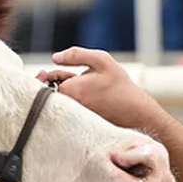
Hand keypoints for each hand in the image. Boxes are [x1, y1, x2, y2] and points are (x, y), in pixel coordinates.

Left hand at [37, 47, 164, 130]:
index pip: (46, 80)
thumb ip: (76, 55)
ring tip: (87, 93)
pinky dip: (73, 106)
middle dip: (59, 84)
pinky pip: (66, 113)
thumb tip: (54, 57)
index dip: (56, 73)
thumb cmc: (120, 86)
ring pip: (59, 103)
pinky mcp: (77, 126)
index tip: (71, 74)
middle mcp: (67, 108)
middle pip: (49, 93)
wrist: (135, 112)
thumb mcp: (101, 60)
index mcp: (69, 90)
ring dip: (67, 95)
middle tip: (79, 82)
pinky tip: (89, 103)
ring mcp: (71, 119)